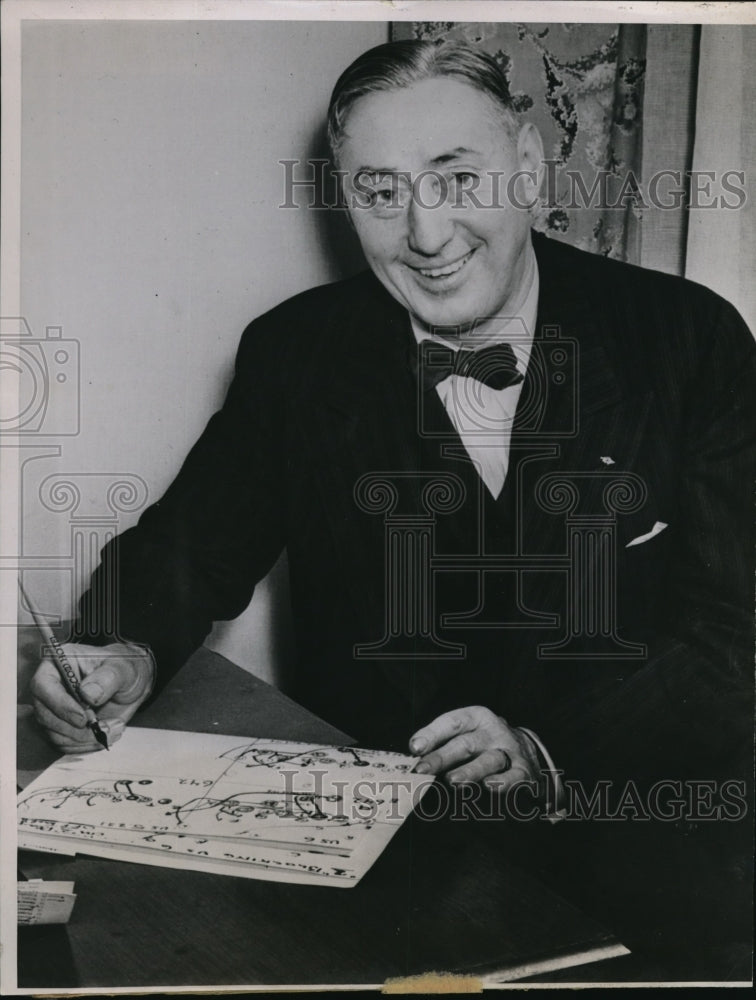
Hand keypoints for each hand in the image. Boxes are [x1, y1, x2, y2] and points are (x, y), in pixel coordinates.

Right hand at [30, 642, 154, 752]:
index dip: (60, 704)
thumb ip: (107, 677)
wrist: (130, 684)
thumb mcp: (123, 668)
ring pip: (55, 734)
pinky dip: (86, 745)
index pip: (43, 685)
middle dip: (75, 729)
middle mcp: (50, 687)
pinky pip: (66, 744)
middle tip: (104, 727)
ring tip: (113, 729)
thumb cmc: (124, 669)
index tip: (83, 717)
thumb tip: (87, 694)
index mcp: (59, 663)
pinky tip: (107, 736)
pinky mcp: (62, 726)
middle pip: (45, 715)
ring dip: (85, 739)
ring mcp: (54, 709)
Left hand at [409, 706, 542, 794]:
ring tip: (453, 781)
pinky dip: (503, 782)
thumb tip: (414, 758)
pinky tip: (489, 786)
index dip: (432, 734)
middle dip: (442, 757)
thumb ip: (442, 743)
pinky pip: (513, 777)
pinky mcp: (523, 772)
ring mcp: (509, 752)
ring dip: (470, 771)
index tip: (415, 747)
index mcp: (476, 718)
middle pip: (466, 744)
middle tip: (423, 769)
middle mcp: (493, 733)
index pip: (452, 723)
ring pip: (489, 761)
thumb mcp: (467, 732)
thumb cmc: (484, 743)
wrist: (526, 750)